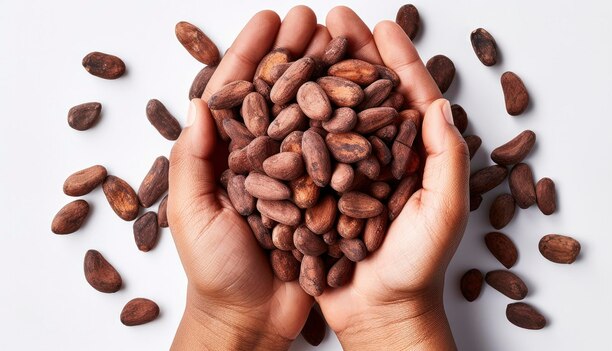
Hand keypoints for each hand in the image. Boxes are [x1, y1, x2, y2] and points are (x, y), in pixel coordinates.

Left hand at [168, 6, 332, 349]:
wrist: (253, 319)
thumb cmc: (215, 271)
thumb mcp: (193, 215)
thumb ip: (192, 161)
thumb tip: (198, 104)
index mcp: (226, 154)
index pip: (238, 93)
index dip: (252, 53)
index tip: (271, 19)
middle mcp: (263, 156)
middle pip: (280, 94)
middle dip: (295, 54)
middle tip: (314, 18)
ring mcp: (295, 173)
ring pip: (312, 116)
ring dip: (326, 77)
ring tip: (343, 43)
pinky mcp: (322, 194)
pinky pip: (337, 153)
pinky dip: (350, 124)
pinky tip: (365, 97)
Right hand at [316, 7, 469, 350]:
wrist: (379, 310)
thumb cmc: (417, 267)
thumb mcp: (443, 213)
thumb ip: (447, 160)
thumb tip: (437, 105)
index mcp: (414, 153)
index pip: (406, 95)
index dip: (396, 57)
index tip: (381, 24)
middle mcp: (380, 154)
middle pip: (366, 94)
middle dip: (351, 54)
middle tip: (333, 19)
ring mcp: (348, 168)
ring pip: (334, 113)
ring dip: (321, 77)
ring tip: (305, 45)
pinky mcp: (320, 187)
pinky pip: (307, 147)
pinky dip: (296, 119)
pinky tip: (281, 96)